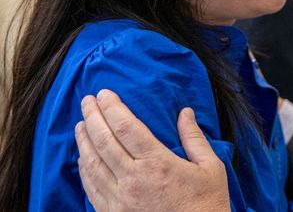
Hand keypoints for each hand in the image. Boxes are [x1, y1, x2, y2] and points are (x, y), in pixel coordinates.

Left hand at [75, 89, 230, 211]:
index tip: (105, 93)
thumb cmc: (207, 204)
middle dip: (92, 117)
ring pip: (92, 164)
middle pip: (104, 141)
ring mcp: (120, 200)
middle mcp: (134, 180)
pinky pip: (91, 188)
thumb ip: (195, 138)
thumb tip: (185, 112)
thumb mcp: (211, 168)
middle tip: (87, 100)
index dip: (113, 107)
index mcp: (158, 164)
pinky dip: (84, 169)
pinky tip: (83, 157)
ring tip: (80, 124)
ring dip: (83, 141)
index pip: (126, 128)